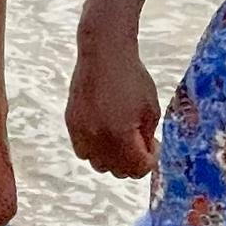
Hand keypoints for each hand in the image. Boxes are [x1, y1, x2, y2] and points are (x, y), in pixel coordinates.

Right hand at [66, 38, 160, 177]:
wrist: (103, 54)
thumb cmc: (131, 78)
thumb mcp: (150, 108)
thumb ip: (147, 137)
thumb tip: (144, 154)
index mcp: (121, 135)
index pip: (137, 168)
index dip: (149, 161)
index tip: (153, 147)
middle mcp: (98, 138)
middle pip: (117, 171)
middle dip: (132, 162)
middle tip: (140, 144)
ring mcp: (82, 132)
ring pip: (98, 164)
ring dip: (112, 159)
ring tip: (121, 140)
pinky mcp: (71, 123)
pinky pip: (83, 150)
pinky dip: (95, 149)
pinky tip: (105, 133)